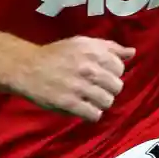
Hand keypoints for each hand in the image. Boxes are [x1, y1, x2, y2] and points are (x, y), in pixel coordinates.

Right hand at [14, 36, 134, 121]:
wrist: (27, 67)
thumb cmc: (56, 55)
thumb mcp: (82, 43)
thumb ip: (108, 47)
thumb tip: (132, 52)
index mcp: (92, 50)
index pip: (119, 67)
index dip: (112, 73)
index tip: (101, 74)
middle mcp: (87, 67)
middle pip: (116, 86)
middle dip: (108, 89)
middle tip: (95, 88)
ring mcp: (78, 86)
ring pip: (107, 101)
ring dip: (100, 102)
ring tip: (90, 99)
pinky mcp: (69, 103)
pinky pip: (94, 114)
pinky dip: (91, 113)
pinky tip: (83, 108)